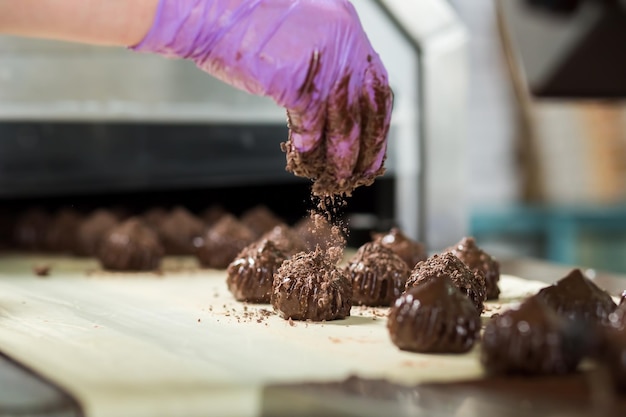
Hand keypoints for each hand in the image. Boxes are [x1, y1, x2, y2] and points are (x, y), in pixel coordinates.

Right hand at [132, 0, 392, 195]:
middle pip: (366, 108)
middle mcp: (343, 40)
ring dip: (339, 156)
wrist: (209, 9)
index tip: (373, 147)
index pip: (377, 85)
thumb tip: (337, 106)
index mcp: (347, 26)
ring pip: (342, 121)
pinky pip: (309, 123)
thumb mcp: (302, 35)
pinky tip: (303, 163)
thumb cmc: (247, 23)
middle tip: (361, 174)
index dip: (377, 122)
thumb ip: (325, 65)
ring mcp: (321, 58)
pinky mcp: (294, 77)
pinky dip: (308, 147)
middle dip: (366, 147)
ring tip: (337, 178)